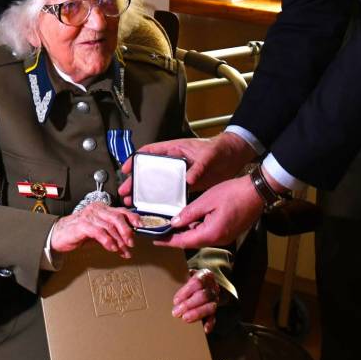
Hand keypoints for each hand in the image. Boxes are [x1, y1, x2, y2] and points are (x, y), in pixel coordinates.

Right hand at [50, 203, 140, 258]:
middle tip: (131, 243)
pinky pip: (99, 232)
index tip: (141, 226)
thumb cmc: (78, 232)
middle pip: (117, 217)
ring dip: (119, 240)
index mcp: (102, 208)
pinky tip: (112, 248)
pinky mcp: (82, 225)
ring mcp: (89, 216)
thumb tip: (128, 239)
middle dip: (127, 231)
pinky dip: (107, 241)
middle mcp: (97, 209)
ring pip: (110, 226)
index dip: (133, 218)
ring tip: (123, 250)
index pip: (121, 210)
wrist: (58, 235)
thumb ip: (111, 231)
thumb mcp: (98, 230)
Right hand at [119, 131, 256, 204]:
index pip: (150, 152)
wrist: (235, 156)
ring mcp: (180, 174)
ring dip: (146, 193)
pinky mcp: (188, 184)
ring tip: (134, 204)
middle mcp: (175, 162)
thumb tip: (189, 179)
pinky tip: (157, 210)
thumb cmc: (220, 149)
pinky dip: (164, 201)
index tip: (126, 169)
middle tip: (125, 193)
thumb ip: (200, 166)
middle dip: (136, 182)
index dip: (135, 159)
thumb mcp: (210, 155)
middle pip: (150, 171)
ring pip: (158, 184)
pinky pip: (173, 193)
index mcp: (176, 150)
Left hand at [154, 175, 263, 248]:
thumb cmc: (233, 193)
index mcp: (211, 233)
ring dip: (189, 231)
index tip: (156, 240)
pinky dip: (199, 228)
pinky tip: (194, 218)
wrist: (257, 192)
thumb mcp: (207, 200)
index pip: (184, 241)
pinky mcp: (229, 232)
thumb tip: (174, 223)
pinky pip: (210, 234)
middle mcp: (218, 240)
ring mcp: (225, 237)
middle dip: (177, 236)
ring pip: (201, 237)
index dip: (169, 241)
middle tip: (163, 229)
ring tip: (176, 222)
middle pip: (192, 241)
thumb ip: (189, 213)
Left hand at [172, 267, 220, 333]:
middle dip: (189, 305)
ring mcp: (215, 299)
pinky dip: (210, 323)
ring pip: (210, 307)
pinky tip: (205, 329)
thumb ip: (180, 278)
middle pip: (204, 295)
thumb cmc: (190, 280)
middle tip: (176, 312)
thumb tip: (168, 282)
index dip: (186, 292)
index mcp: (205, 275)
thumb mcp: (186, 274)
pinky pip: (214, 317)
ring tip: (185, 318)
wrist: (204, 283)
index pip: (198, 282)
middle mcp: (212, 287)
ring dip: (197, 313)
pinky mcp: (214, 311)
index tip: (175, 300)